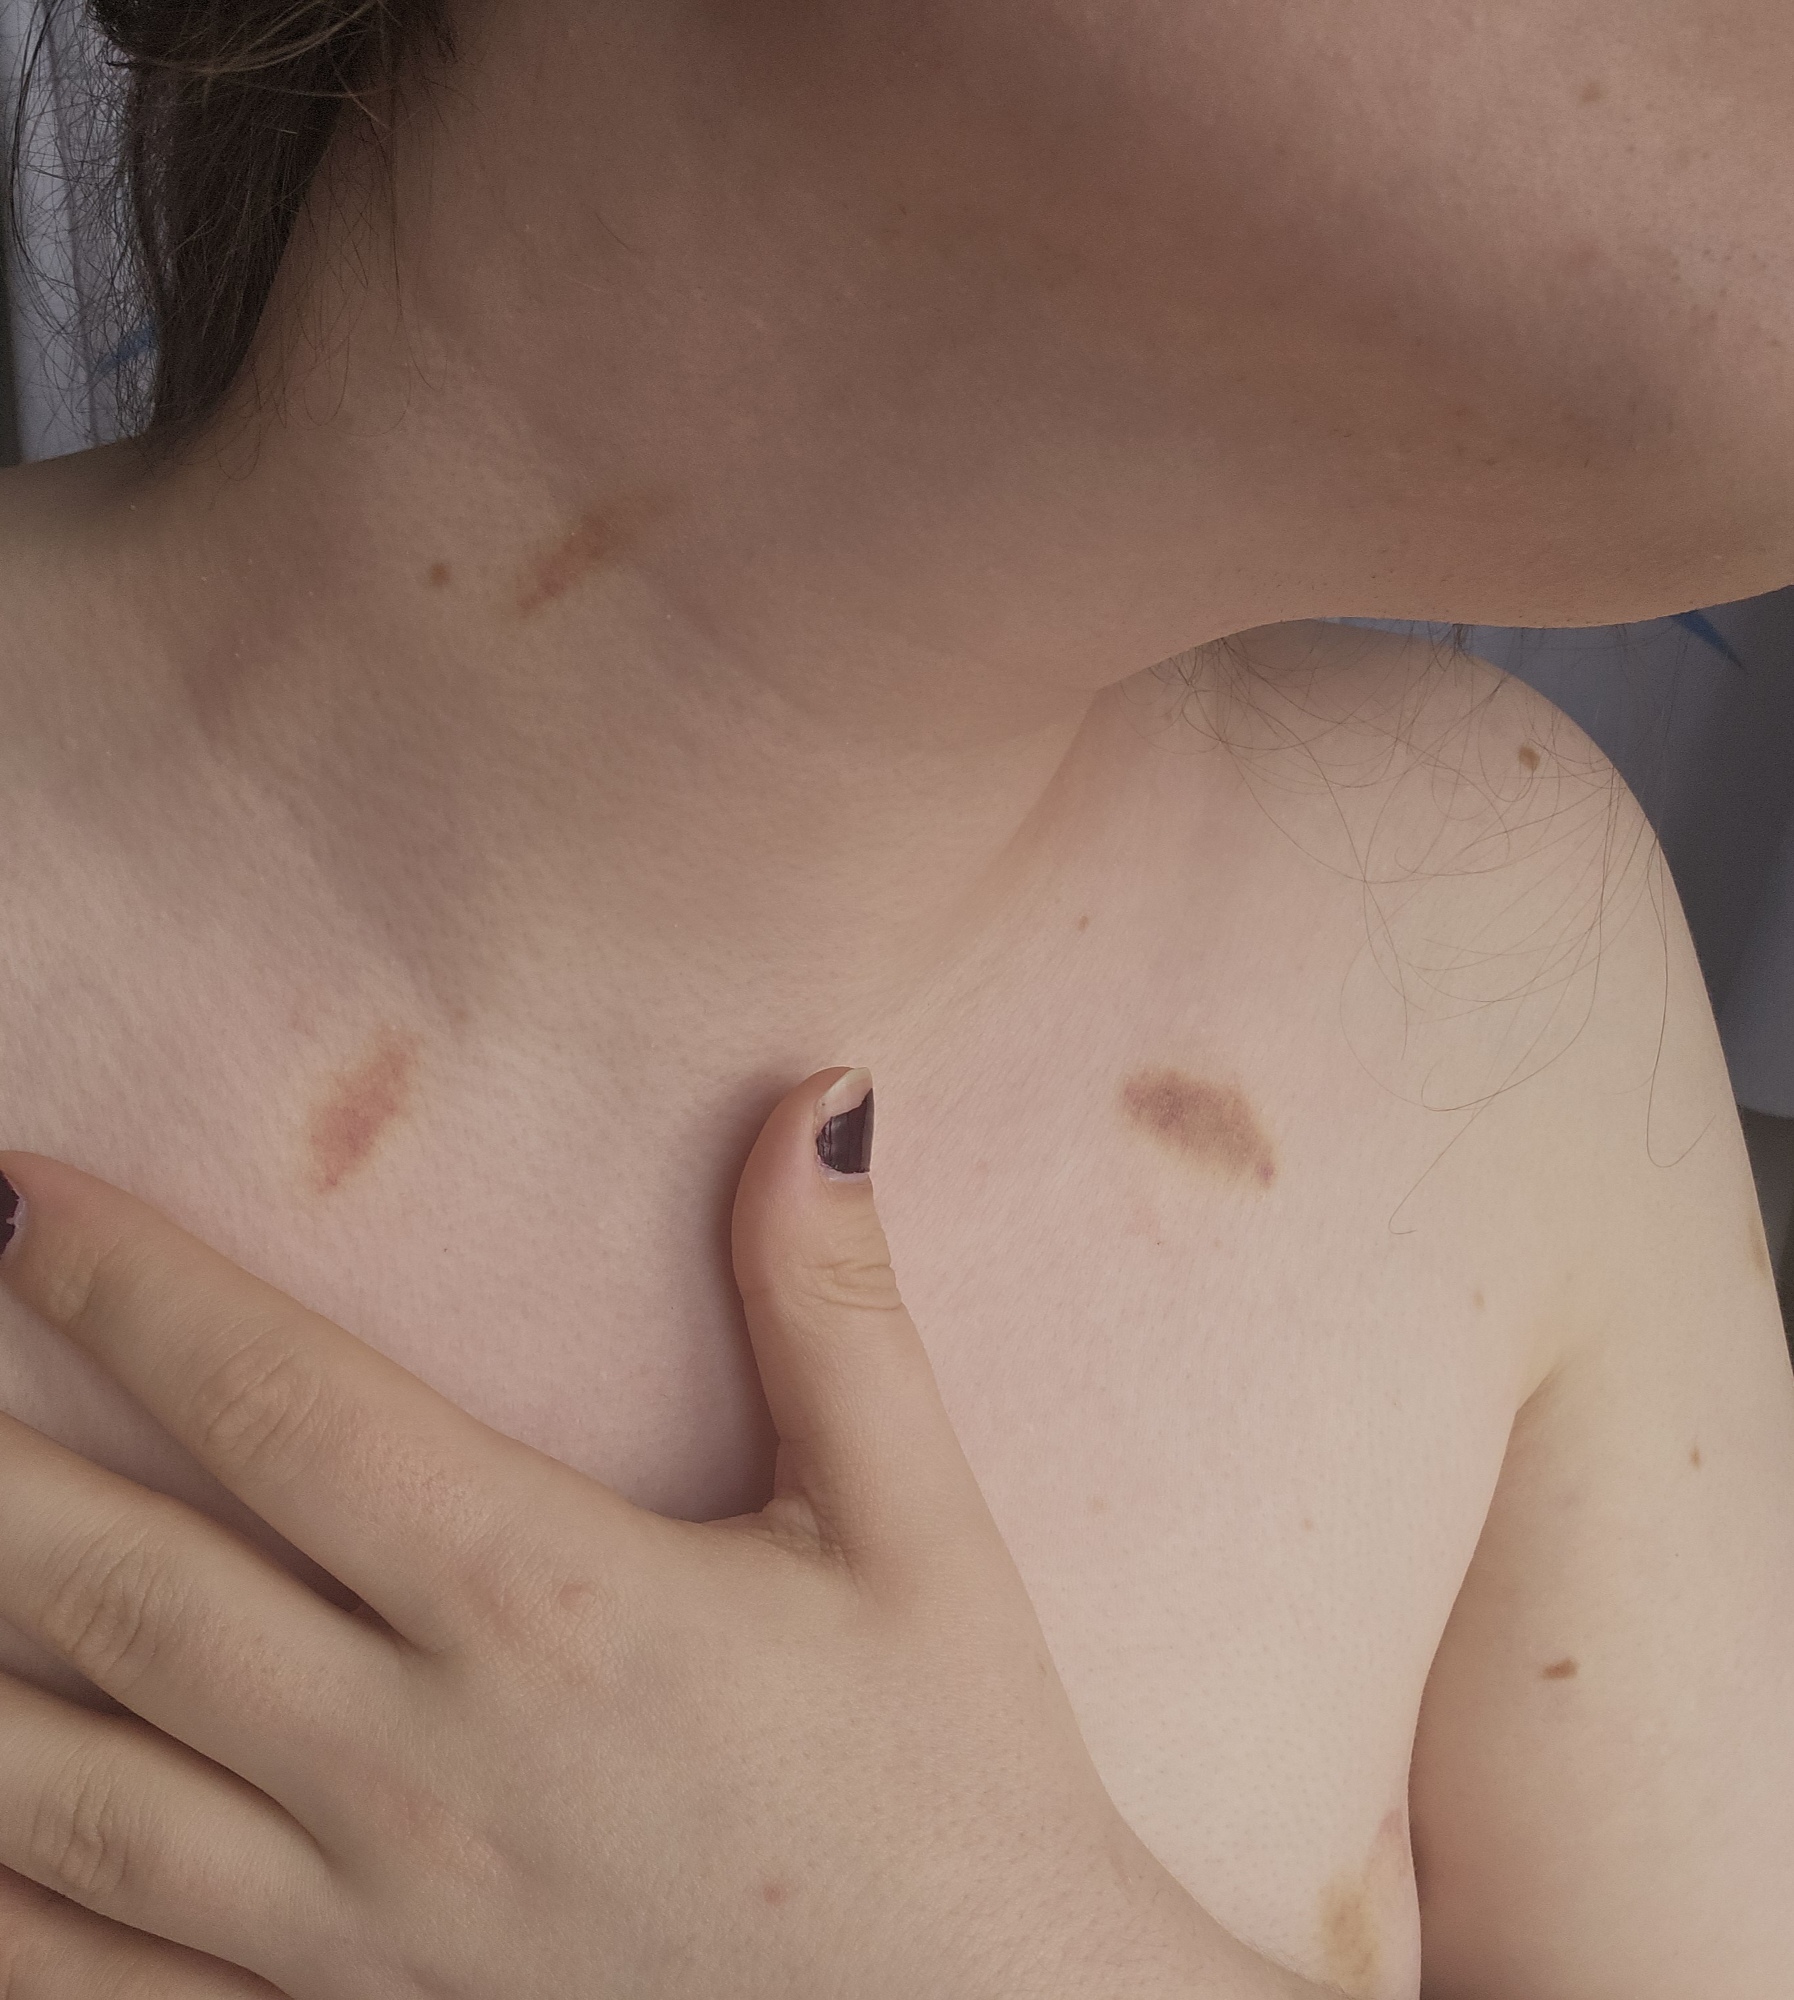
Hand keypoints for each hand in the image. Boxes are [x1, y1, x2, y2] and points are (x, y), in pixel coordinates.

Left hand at [0, 1068, 1211, 1997]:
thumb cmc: (954, 1780)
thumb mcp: (922, 1532)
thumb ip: (838, 1309)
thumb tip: (820, 1096)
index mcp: (552, 1607)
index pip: (288, 1412)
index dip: (133, 1293)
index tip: (21, 1199)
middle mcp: (421, 1765)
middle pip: (127, 1591)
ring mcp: (363, 1929)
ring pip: (73, 1793)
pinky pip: (113, 1990)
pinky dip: (2, 1912)